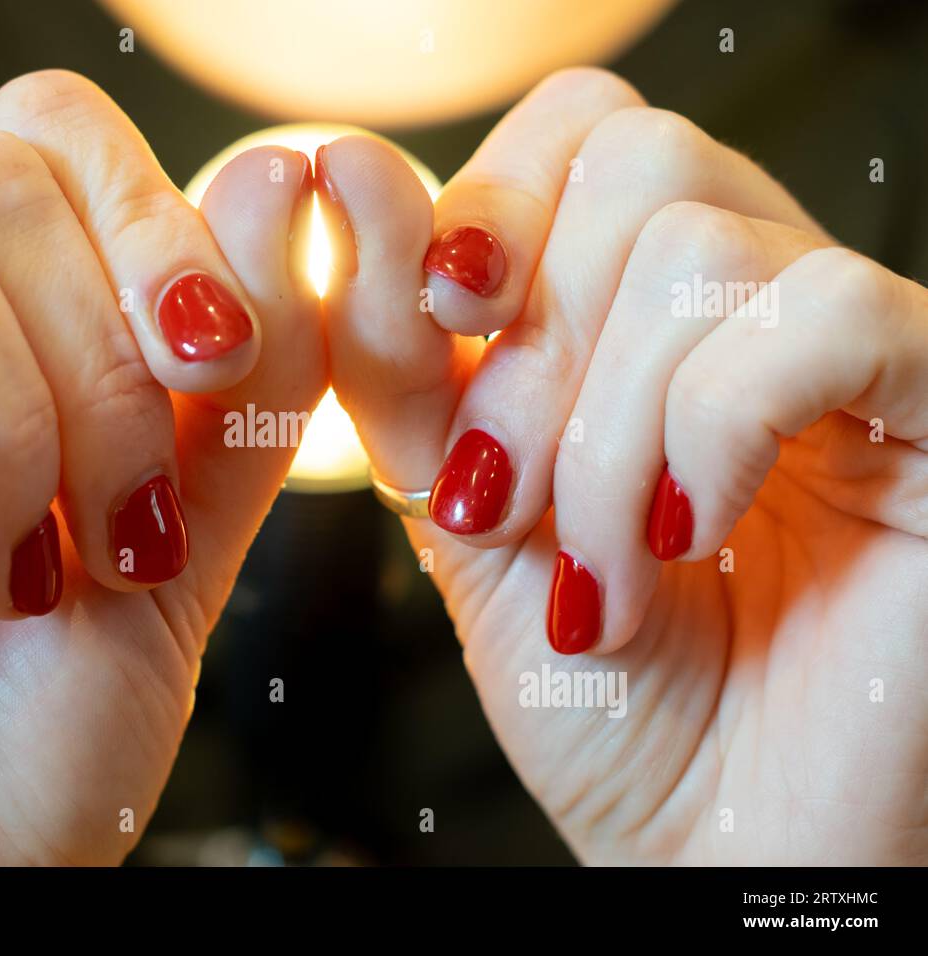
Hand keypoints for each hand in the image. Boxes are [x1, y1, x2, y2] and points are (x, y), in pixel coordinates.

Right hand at [0, 70, 322, 864]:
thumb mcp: (180, 565)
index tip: (213, 353)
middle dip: (98, 367)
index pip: (43, 136)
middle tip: (116, 528)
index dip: (149, 215)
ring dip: (6, 426)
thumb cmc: (33, 752)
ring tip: (16, 575)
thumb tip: (281, 192)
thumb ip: (236, 398)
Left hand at [319, 68, 927, 863]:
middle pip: (632, 159)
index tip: (440, 323)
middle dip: (530, 354)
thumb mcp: (461, 512)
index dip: (488, 205)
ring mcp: (852, 349)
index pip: (578, 129)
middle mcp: (755, 300)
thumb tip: (347, 172)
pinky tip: (696, 536)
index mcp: (643, 306)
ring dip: (603, 433)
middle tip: (510, 504)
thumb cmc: (600, 694)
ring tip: (603, 567)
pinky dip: (712, 433)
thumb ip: (402, 358)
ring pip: (699, 246)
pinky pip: (822, 317)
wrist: (710, 840)